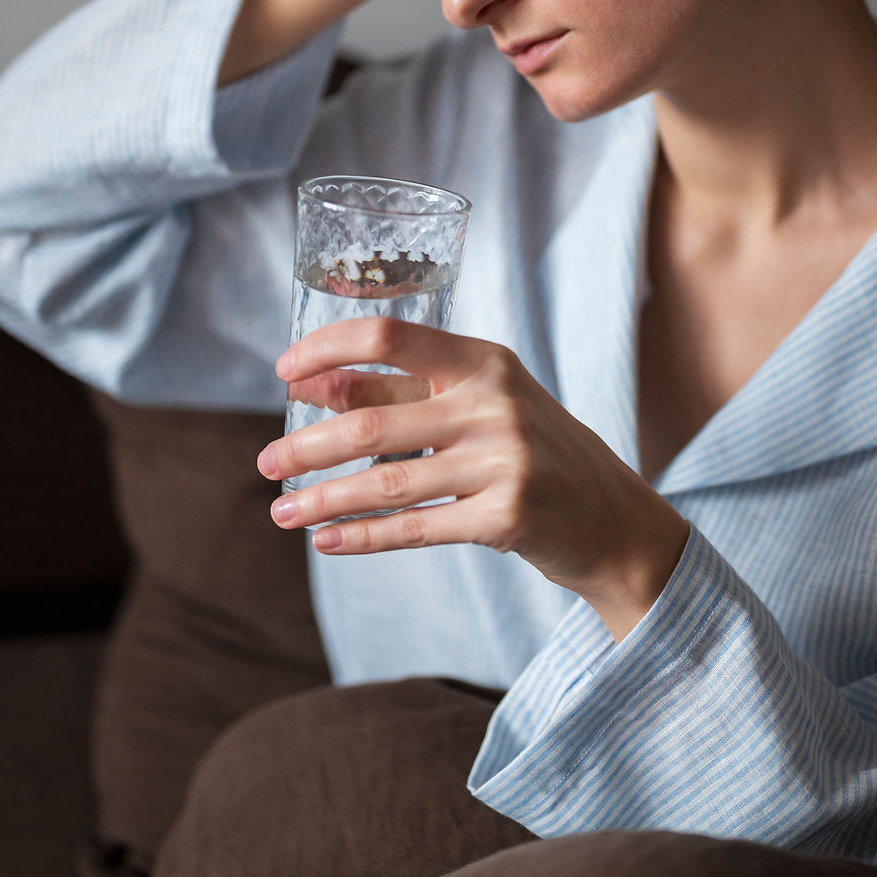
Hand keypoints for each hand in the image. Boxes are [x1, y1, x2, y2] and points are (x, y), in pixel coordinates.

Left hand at [257, 319, 689, 640]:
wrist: (613, 519)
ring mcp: (506, 460)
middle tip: (264, 463)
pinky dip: (363, 537)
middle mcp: (496, 403)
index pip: (391, 335)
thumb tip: (312, 382)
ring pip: (387, 482)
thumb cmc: (531, 452)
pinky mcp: (508, 517)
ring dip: (322, 499)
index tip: (284, 372)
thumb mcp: (476, 406)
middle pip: (374, 421)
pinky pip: (416, 528)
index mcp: (485, 361)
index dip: (329, 348)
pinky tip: (326, 541)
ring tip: (280, 512)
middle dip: (307, 445)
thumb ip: (400, 392)